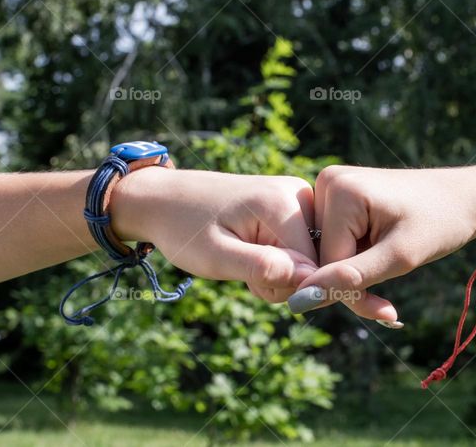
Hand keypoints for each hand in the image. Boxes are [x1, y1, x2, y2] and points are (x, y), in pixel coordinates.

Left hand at [111, 167, 318, 301]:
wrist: (162, 199)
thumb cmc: (183, 228)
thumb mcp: (216, 256)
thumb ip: (262, 268)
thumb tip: (309, 278)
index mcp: (283, 202)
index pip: (311, 266)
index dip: (282, 285)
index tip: (248, 281)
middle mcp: (298, 191)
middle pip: (313, 260)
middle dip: (280, 277)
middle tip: (241, 267)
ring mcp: (296, 194)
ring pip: (307, 256)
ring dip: (277, 269)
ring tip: (242, 257)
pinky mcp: (291, 202)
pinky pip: (300, 245)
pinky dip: (277, 257)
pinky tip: (250, 249)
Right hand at [289, 163, 475, 322]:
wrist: (465, 197)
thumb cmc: (440, 224)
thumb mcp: (399, 257)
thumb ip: (350, 279)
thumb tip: (302, 300)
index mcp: (338, 189)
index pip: (325, 262)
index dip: (352, 290)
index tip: (386, 306)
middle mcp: (326, 181)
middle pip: (322, 257)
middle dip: (353, 280)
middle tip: (390, 287)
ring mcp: (331, 186)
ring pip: (327, 253)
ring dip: (355, 269)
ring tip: (389, 256)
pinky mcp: (338, 196)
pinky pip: (334, 241)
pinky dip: (356, 257)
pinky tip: (381, 247)